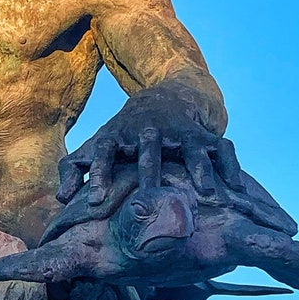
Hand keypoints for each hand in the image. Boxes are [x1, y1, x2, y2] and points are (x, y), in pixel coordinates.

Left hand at [56, 80, 241, 206]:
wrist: (165, 97)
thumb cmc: (124, 133)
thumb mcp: (98, 145)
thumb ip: (75, 168)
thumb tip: (62, 198)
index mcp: (120, 136)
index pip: (105, 152)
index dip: (100, 174)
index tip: (95, 202)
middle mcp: (150, 131)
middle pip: (149, 149)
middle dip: (149, 172)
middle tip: (148, 200)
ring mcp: (181, 132)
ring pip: (190, 147)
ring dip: (198, 168)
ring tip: (205, 193)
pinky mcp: (206, 134)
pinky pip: (222, 147)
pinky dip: (230, 165)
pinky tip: (237, 187)